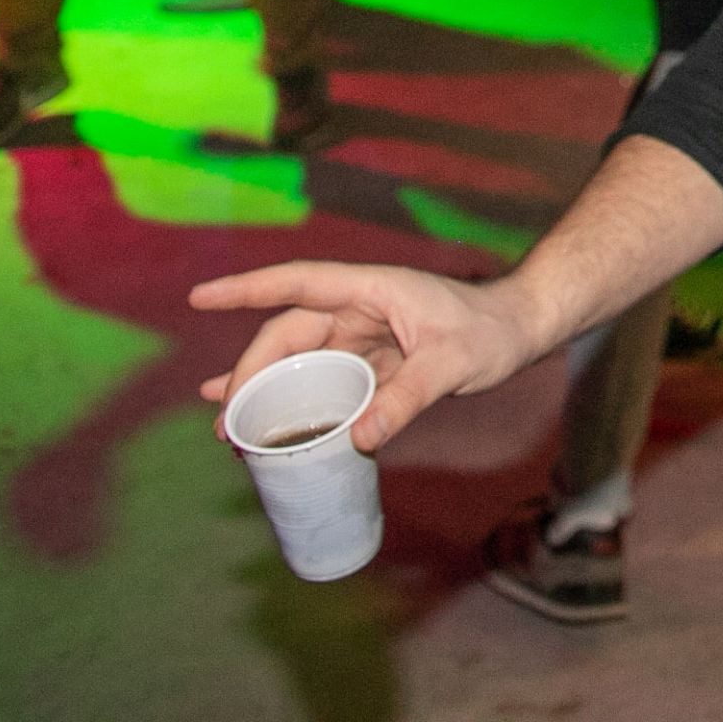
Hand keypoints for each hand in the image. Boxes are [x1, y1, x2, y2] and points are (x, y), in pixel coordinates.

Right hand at [192, 261, 543, 453]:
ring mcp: (362, 336)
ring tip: (227, 431)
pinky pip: (322, 382)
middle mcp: (358, 309)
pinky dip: (293, 401)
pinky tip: (259, 421)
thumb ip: (408, 398)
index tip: (201, 298)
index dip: (248, 290)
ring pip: (299, 362)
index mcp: (371, 290)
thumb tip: (359, 439)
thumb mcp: (454, 363)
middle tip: (226, 420)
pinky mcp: (370, 362)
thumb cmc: (491, 332)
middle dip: (251, 373)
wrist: (521, 331)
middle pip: (289, 336)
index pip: (298, 283)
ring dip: (264, 393)